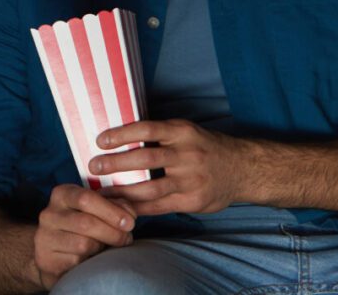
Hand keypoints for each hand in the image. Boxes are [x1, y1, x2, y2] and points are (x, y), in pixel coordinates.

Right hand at [32, 183, 135, 287]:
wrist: (54, 250)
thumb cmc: (81, 226)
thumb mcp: (95, 209)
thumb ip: (114, 206)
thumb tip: (128, 214)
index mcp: (62, 195)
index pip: (86, 198)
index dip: (112, 211)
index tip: (130, 222)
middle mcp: (50, 214)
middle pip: (86, 223)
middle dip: (113, 233)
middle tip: (126, 238)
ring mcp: (45, 237)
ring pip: (83, 244)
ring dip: (103, 248)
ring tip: (109, 247)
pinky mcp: (47, 259)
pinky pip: (76, 261)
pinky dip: (90, 261)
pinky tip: (93, 257)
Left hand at [97, 119, 250, 215]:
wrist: (243, 169)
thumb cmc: (204, 147)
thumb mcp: (185, 131)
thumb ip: (158, 134)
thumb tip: (118, 137)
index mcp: (182, 132)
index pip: (147, 129)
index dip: (121, 134)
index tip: (99, 140)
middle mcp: (187, 154)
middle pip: (146, 159)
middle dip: (116, 163)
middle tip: (93, 167)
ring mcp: (191, 179)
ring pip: (151, 187)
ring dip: (123, 190)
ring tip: (101, 192)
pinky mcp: (193, 201)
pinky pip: (161, 206)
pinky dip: (139, 207)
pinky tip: (121, 208)